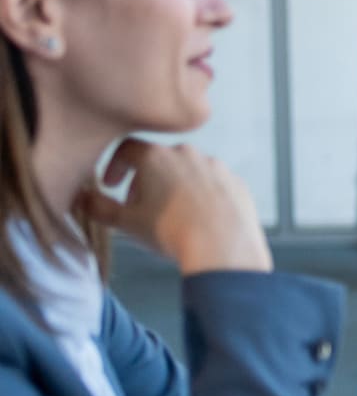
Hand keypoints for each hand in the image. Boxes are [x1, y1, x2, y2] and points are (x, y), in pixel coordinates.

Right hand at [77, 139, 270, 273]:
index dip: (114, 166)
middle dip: (145, 179)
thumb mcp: (126, 222)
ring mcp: (215, 167)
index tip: (111, 185)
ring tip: (171, 214)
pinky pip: (214, 183)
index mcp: (156, 157)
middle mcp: (187, 153)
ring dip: (175, 186)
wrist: (223, 247)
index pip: (126, 149)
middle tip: (140, 204)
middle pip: (159, 158)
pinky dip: (203, 195)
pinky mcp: (236, 182)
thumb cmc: (170, 231)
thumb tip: (81, 198)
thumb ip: (98, 206)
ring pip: (188, 170)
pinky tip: (199, 218)